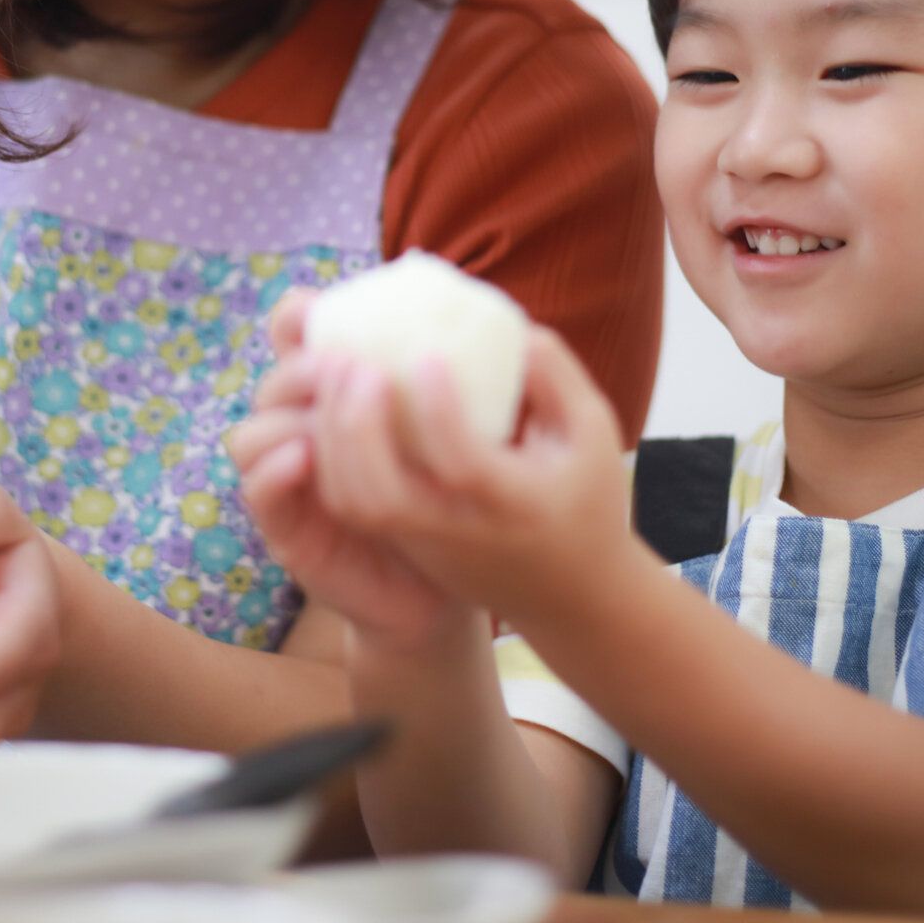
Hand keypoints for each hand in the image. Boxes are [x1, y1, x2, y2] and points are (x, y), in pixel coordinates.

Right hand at [229, 292, 454, 651]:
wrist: (457, 581)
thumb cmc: (461, 493)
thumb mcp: (462, 429)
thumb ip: (460, 380)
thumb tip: (509, 326)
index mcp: (341, 395)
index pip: (296, 342)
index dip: (298, 317)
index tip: (324, 307)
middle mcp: (308, 430)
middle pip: (274, 381)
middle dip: (302, 365)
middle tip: (343, 362)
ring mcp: (292, 481)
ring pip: (255, 433)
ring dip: (287, 413)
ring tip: (330, 401)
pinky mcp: (289, 531)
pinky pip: (262, 495)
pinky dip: (274, 472)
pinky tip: (306, 456)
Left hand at [310, 327, 631, 626]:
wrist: (572, 594)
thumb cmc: (585, 499)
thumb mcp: (592, 434)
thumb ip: (555, 377)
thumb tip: (510, 328)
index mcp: (516, 506)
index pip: (464, 466)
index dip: (439, 412)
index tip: (427, 357)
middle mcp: (461, 534)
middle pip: (384, 495)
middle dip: (358, 424)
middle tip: (357, 361)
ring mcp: (426, 547)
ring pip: (356, 503)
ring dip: (334, 437)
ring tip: (337, 372)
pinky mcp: (405, 547)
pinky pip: (350, 504)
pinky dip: (332, 454)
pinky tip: (338, 402)